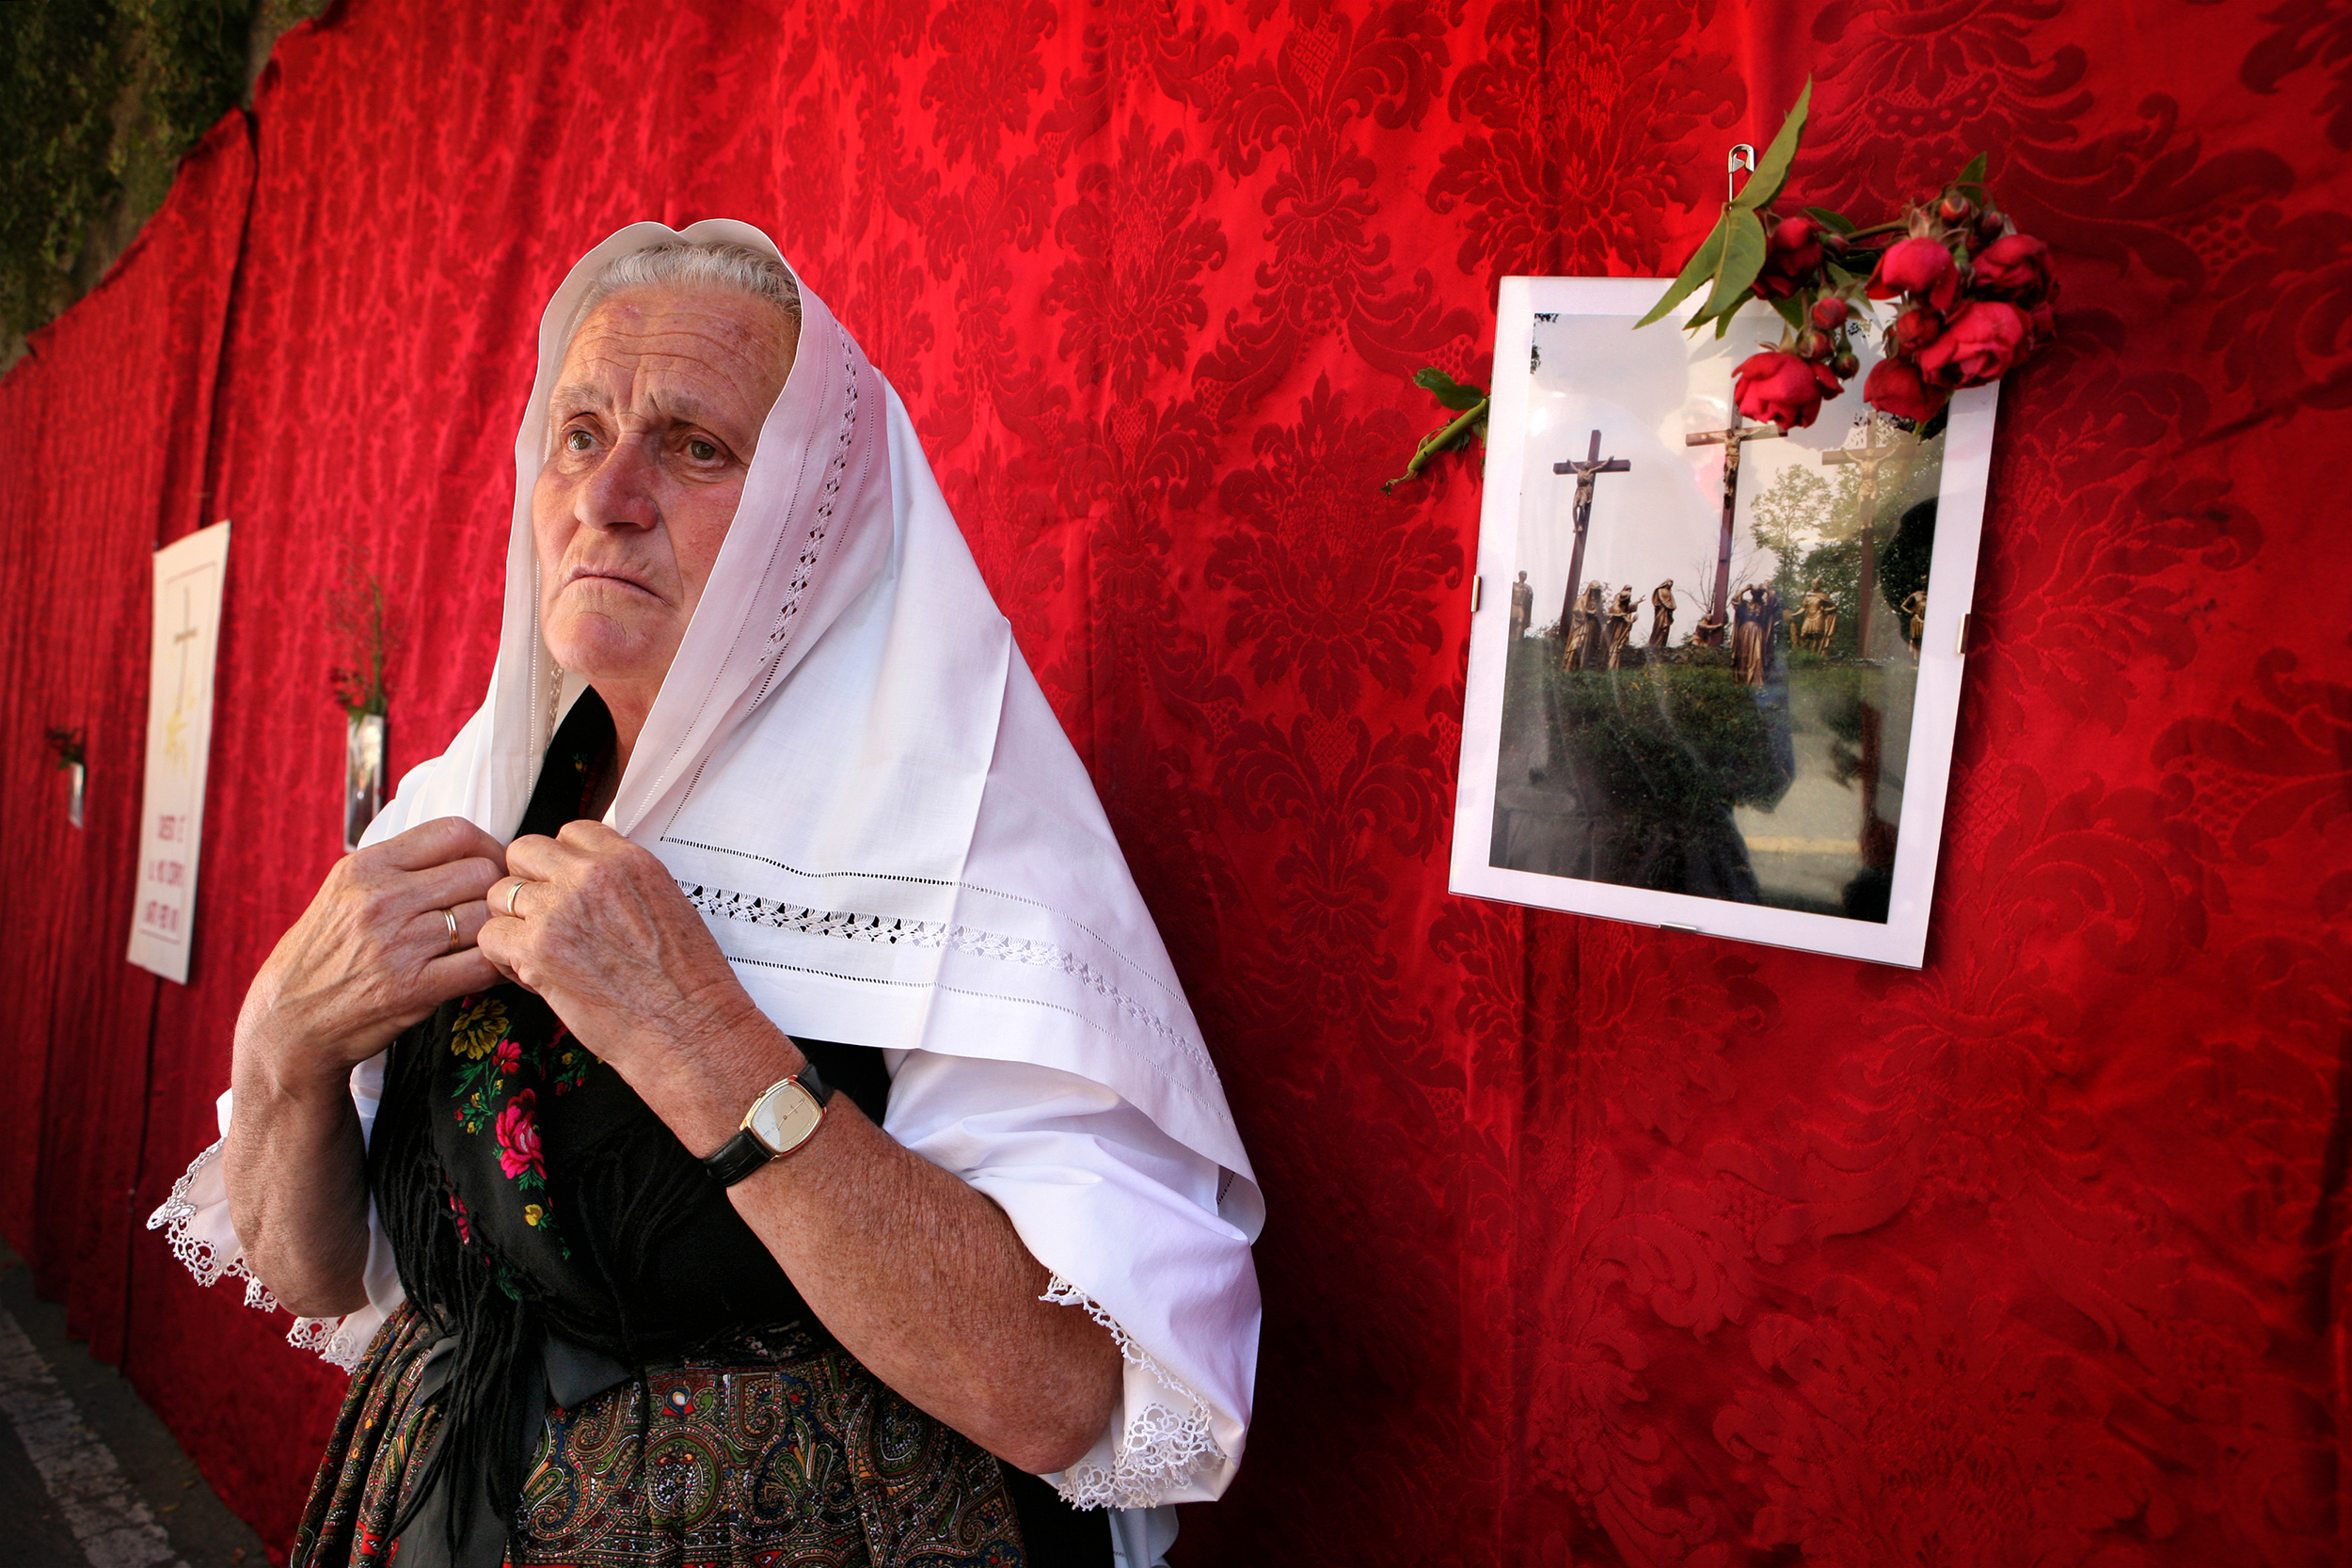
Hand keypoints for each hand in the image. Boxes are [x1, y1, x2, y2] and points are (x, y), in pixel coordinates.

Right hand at [235, 816, 507, 1100]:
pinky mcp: (414, 989)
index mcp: (366, 868)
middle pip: (479, 873)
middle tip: (499, 907)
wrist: (288, 1021)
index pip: (454, 832)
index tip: (492, 863)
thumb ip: (397, 868)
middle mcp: (381, 900)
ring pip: (485, 917)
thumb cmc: (323, 956)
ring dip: (499, 928)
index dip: (487, 846)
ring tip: (495, 938)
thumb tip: (461, 848)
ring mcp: (398, 945)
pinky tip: (493, 966)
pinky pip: (483, 965)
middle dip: (497, 890)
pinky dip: (499, 965)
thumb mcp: (344, 893)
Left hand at [481, 822, 789, 1142]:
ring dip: (512, 921)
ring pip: (499, 894)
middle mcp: (590, 876)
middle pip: (524, 851)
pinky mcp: (536, 951)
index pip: (571, 832)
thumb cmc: (687, 980)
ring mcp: (558, 911)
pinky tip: (531, 975)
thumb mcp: (668, 905)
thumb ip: (622, 883)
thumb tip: (588, 882)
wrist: (689, 1027)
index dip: (563, 861)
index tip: (568, 887)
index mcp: (628, 860)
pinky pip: (490, 937)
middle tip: (543, 916)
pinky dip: (503, 958)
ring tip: (537, 951)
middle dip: (528, 882)